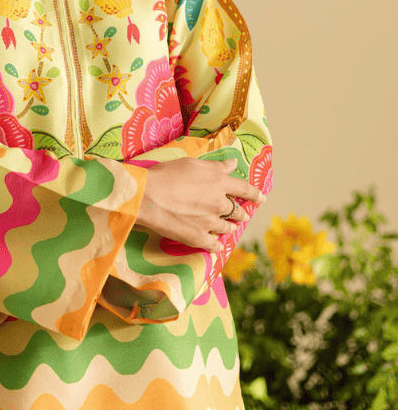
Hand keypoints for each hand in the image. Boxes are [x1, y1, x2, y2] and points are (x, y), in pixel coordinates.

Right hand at [136, 157, 263, 251]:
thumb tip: (232, 164)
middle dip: (240, 213)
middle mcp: (219, 204)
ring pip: (227, 228)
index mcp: (219, 183)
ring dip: (228, 227)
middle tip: (240, 214)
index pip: (245, 189)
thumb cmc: (167, 174)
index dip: (255, 194)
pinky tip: (216, 245)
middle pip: (237, 211)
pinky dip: (216, 244)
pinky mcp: (199, 238)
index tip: (261, 198)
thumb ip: (215, 166)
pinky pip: (214, 245)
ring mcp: (210, 222)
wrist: (147, 196)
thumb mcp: (192, 164)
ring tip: (226, 227)